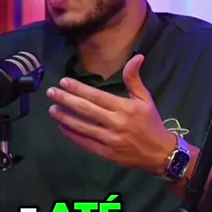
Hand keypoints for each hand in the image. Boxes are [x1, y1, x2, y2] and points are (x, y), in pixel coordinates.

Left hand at [46, 54, 176, 173]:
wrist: (160, 153)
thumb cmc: (150, 122)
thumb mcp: (145, 99)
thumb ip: (134, 78)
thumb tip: (137, 56)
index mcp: (125, 107)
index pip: (97, 96)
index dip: (79, 89)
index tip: (64, 82)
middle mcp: (116, 123)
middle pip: (86, 110)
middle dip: (66, 100)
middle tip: (51, 92)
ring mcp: (110, 140)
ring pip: (82, 127)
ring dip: (65, 117)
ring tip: (52, 109)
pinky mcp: (106, 154)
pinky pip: (85, 143)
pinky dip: (72, 134)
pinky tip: (62, 126)